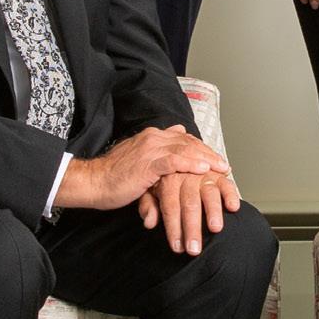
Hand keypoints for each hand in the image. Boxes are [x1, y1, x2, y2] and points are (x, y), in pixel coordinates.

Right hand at [57, 126, 229, 211]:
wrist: (94, 182)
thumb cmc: (114, 176)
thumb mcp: (137, 160)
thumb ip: (155, 153)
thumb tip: (175, 143)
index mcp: (151, 136)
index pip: (183, 138)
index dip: (200, 148)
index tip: (214, 158)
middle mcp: (153, 138)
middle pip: (188, 142)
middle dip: (208, 153)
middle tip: (224, 164)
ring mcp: (150, 149)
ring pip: (185, 150)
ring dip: (206, 159)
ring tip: (221, 168)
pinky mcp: (148, 164)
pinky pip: (174, 161)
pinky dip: (191, 164)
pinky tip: (204, 170)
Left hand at [137, 167, 243, 254]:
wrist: (177, 155)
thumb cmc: (162, 177)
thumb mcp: (148, 190)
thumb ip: (148, 205)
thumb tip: (149, 222)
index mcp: (167, 181)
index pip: (170, 207)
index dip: (174, 228)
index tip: (177, 247)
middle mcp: (186, 177)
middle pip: (189, 204)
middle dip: (192, 228)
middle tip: (194, 248)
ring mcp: (203, 174)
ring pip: (209, 194)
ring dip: (213, 211)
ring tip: (215, 228)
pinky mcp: (218, 174)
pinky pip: (226, 183)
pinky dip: (231, 194)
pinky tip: (233, 207)